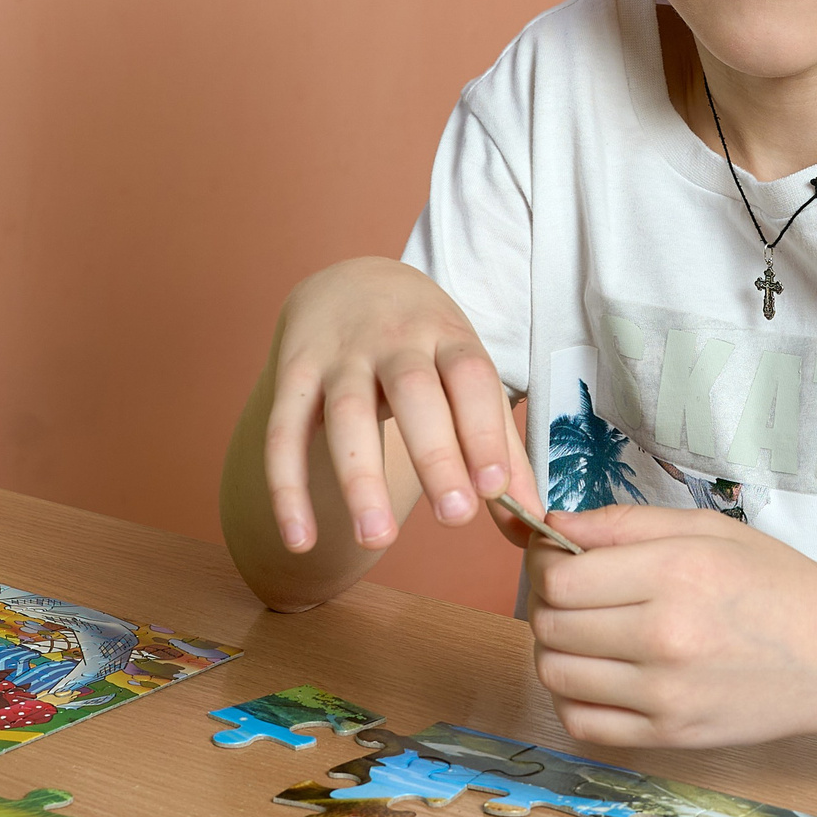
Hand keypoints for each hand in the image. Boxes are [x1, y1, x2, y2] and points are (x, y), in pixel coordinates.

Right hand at [261, 257, 532, 553]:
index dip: (484, 430)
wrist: (349, 277)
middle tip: (454, 517)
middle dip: (435, 454)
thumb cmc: (425, 344)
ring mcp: (339, 355)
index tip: (494, 487)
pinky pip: (283, 431)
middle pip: (414, 392)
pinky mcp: (293, 373)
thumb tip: (533, 523)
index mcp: (448, 336)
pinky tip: (299, 538)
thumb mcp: (466, 374)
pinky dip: (287, 487)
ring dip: (360, 477)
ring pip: (346, 413)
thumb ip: (499, 448)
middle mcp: (395, 340)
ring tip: (375, 538)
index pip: (471, 378)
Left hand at [525, 505, 816, 747]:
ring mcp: (666, 694)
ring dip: (555, 650)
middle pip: (551, 624)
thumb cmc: (777, 584)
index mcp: (676, 572)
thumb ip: (625, 523)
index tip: (559, 559)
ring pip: (556, 673)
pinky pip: (582, 723)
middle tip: (573, 594)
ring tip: (585, 633)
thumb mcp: (708, 531)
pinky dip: (572, 698)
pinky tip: (595, 675)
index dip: (545, 564)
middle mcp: (666, 636)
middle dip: (548, 604)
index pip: (560, 577)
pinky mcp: (670, 735)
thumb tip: (554, 527)